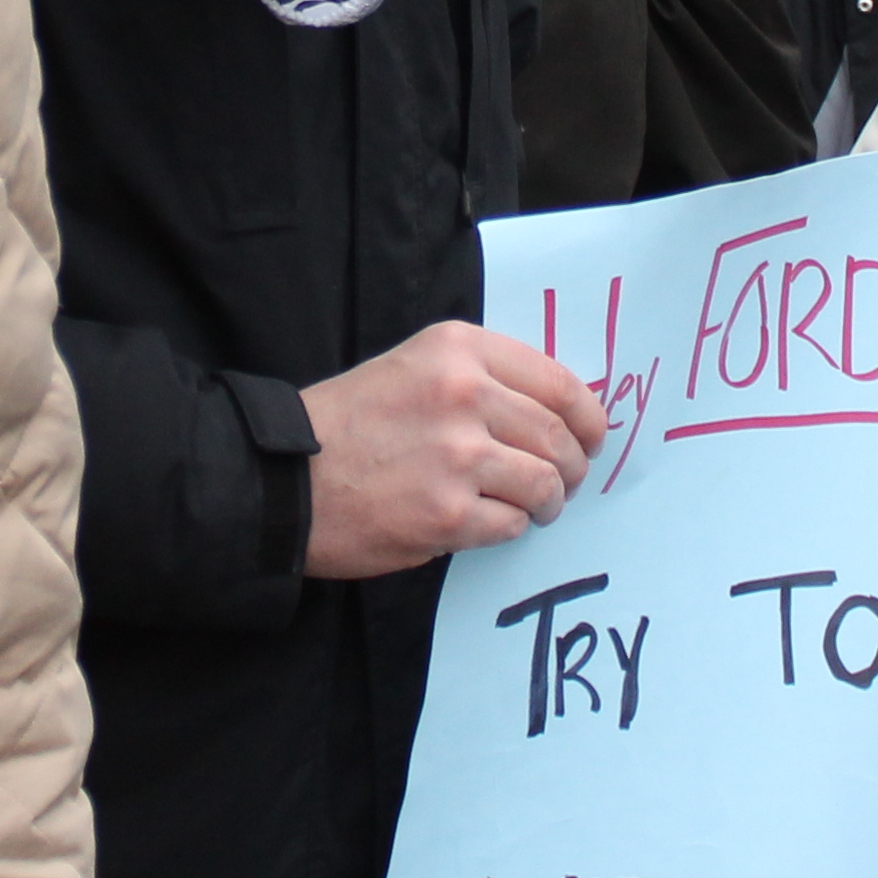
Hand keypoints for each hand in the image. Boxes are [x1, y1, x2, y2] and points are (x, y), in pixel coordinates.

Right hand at [299, 320, 608, 580]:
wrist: (285, 478)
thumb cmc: (347, 422)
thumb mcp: (412, 367)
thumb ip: (477, 377)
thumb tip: (553, 411)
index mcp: (457, 350)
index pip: (557, 381)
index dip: (588, 416)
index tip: (592, 436)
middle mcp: (463, 395)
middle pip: (558, 435)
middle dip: (574, 465)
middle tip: (567, 480)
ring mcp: (457, 457)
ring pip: (544, 483)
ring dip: (548, 502)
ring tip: (534, 507)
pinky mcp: (449, 514)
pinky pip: (512, 524)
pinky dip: (510, 528)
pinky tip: (485, 521)